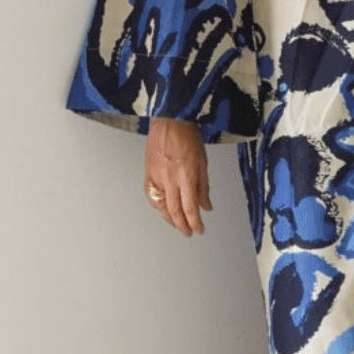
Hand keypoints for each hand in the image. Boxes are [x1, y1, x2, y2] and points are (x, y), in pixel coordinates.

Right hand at [145, 118, 211, 235]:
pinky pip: (151, 196)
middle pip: (174, 211)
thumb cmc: (187, 136)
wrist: (169, 121)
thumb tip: (206, 206)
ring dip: (170, 219)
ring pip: (161, 206)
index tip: (200, 230)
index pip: (190, 207)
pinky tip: (163, 210)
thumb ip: (203, 186)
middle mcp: (169, 179)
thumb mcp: (203, 161)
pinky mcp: (147, 173)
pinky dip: (158, 207)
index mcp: (185, 175)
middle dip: (182, 225)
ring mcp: (156, 177)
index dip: (195, 222)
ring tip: (178, 225)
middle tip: (189, 232)